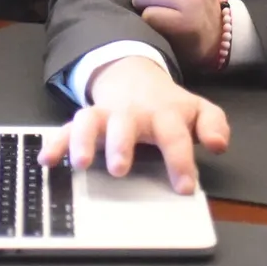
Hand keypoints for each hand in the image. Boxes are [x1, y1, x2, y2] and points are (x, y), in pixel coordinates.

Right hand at [38, 55, 229, 193]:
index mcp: (164, 113)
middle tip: (119, 170)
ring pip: (90, 121)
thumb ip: (213, 125)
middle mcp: (132, 113)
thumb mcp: (198, 111)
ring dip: (82, 140)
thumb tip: (220, 145)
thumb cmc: (170, 107)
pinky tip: (46, 160)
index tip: (184, 187)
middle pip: (125, 124)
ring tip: (78, 163)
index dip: (180, 160)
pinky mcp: (85, 121)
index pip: (174, 136)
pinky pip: (66, 128)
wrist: (137, 78)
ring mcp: (106, 115)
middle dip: (121, 144)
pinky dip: (55, 142)